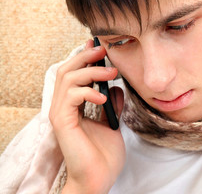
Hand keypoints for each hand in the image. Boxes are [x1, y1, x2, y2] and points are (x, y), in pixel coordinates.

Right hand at [49, 40, 124, 193]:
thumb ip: (112, 104)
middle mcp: (64, 107)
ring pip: (67, 78)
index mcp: (74, 106)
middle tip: (103, 50)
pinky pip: (71, 97)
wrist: (99, 178)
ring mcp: (61, 113)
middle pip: (66, 70)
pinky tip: (103, 97)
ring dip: (91, 71)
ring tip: (111, 73)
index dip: (83, 58)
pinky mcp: (62, 122)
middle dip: (84, 57)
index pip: (73, 75)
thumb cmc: (103, 154)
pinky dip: (87, 92)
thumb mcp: (112, 122)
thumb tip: (116, 88)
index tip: (98, 46)